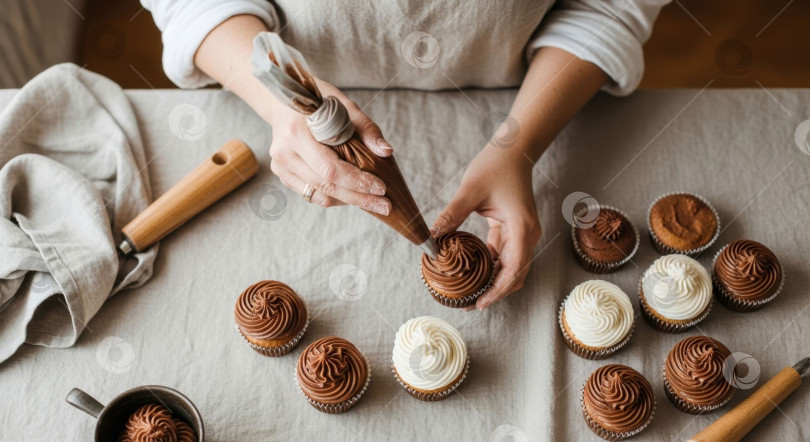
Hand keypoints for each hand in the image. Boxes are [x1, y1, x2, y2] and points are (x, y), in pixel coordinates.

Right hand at [266, 79, 392, 214]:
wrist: (283, 100)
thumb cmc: (317, 100)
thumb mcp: (344, 105)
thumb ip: (366, 128)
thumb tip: (386, 152)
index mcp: (296, 132)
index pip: (330, 168)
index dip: (357, 181)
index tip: (382, 187)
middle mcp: (284, 152)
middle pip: (326, 186)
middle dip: (359, 197)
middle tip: (385, 204)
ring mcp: (280, 166)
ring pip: (319, 195)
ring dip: (349, 200)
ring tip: (372, 200)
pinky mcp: (282, 174)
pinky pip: (312, 194)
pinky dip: (335, 197)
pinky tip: (353, 194)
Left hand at [432, 147, 541, 309]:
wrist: (514, 150)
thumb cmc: (496, 165)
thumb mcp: (470, 190)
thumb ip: (452, 214)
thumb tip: (431, 236)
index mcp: (521, 227)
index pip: (514, 269)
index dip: (498, 290)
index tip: (480, 303)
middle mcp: (527, 234)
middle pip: (515, 275)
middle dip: (495, 292)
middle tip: (469, 304)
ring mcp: (523, 233)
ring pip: (511, 268)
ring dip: (493, 282)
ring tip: (469, 293)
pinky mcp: (515, 230)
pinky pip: (505, 255)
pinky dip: (491, 266)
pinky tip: (472, 272)